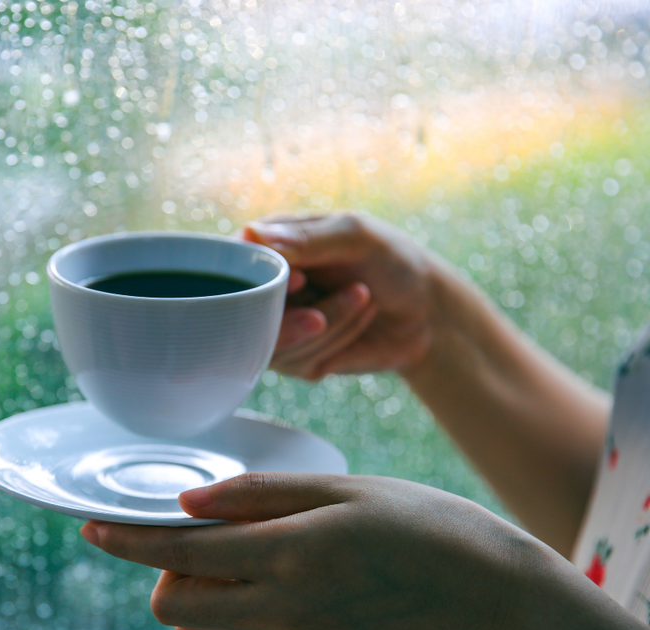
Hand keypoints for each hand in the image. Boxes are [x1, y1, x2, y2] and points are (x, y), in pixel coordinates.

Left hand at [80, 472, 521, 629]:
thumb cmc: (415, 521)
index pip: (175, 554)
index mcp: (287, 555)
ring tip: (242, 560)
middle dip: (163, 570)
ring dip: (195, 596)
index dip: (124, 540)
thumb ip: (255, 496)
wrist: (484, 592)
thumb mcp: (338, 487)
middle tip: (200, 537)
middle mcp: (283, 613)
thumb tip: (186, 504)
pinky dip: (235, 617)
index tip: (91, 526)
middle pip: (171, 604)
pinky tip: (283, 586)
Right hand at [244, 213, 441, 379]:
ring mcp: (276, 327)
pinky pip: (299, 364)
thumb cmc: (391, 260)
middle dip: (293, 317)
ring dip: (328, 326)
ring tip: (364, 298)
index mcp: (267, 248)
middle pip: (244, 316)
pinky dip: (335, 344)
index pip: (234, 268)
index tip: (300, 281)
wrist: (427, 309)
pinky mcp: (296, 358)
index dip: (257, 282)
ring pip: (274, 344)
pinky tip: (360, 320)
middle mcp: (263, 290)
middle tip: (324, 311)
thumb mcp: (354, 236)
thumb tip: (249, 234)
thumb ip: (305, 239)